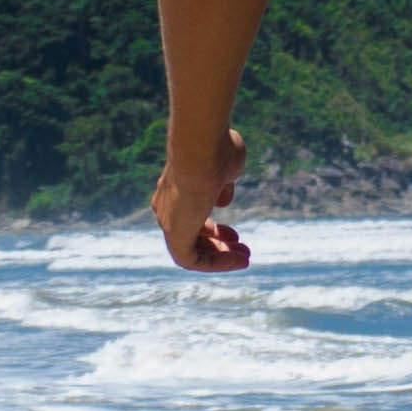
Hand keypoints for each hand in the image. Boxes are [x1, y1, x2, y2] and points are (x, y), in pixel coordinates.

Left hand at [152, 131, 251, 272]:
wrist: (201, 147)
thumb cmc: (216, 149)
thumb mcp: (225, 168)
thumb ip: (223, 185)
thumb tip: (223, 201)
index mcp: (175, 189)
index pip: (190, 217)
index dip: (212, 230)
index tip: (234, 234)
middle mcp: (167, 207)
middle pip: (190, 236)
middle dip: (217, 245)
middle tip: (242, 249)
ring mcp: (169, 221)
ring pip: (190, 251)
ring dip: (219, 257)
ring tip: (244, 258)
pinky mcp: (174, 234)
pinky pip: (192, 260)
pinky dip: (215, 263)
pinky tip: (237, 260)